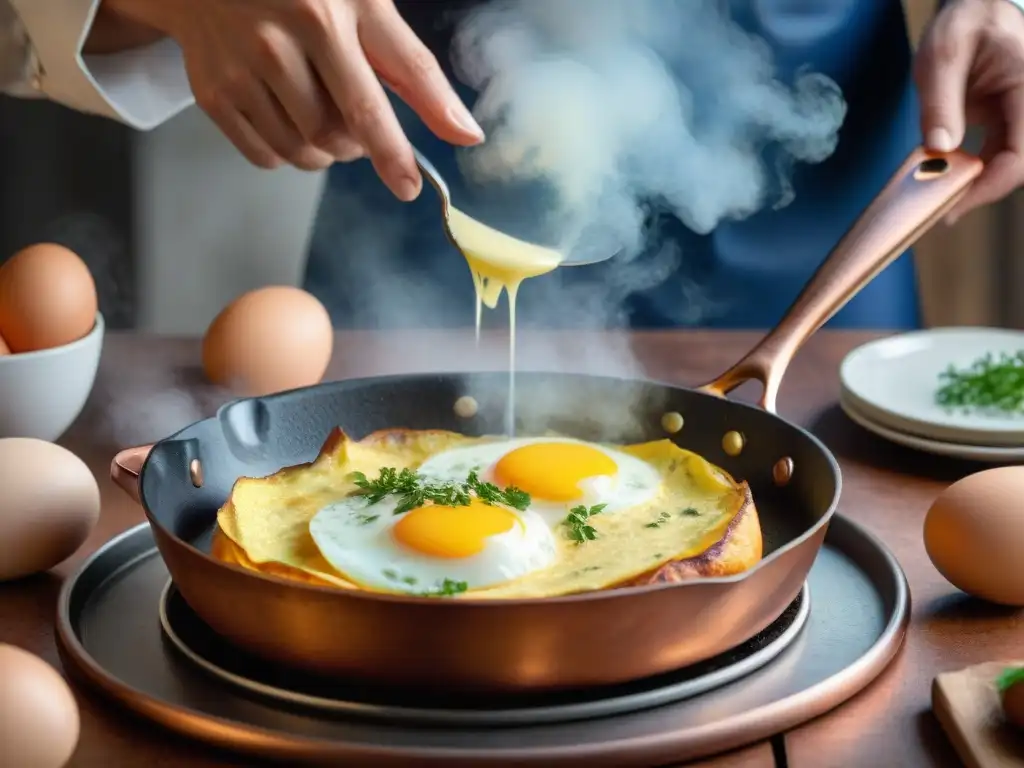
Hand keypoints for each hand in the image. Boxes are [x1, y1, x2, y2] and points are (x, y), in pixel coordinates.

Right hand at [101, 0, 483, 199]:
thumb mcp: (366, 6)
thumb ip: (415, 69)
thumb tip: (466, 134)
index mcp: (325, 16)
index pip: (369, 106)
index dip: (393, 154)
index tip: (407, 187)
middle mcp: (279, 44)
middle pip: (336, 137)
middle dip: (358, 145)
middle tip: (357, 122)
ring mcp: (241, 71)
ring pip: (302, 153)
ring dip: (326, 153)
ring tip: (325, 118)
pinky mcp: (214, 94)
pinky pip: (266, 157)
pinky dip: (289, 153)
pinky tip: (290, 121)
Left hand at [915, 0, 1023, 222]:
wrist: (975, 7)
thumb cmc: (964, 22)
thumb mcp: (943, 56)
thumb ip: (941, 102)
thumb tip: (938, 148)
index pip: (1023, 154)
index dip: (991, 185)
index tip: (955, 203)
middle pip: (1018, 164)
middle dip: (981, 190)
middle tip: (940, 210)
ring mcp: (1022, 113)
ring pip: (1008, 162)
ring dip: (975, 182)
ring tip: (938, 198)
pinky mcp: (1006, 119)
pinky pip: (995, 154)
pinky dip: (969, 168)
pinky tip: (943, 175)